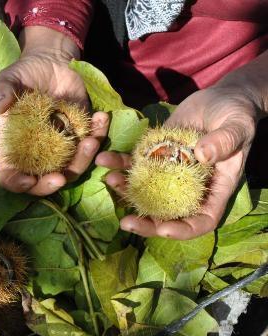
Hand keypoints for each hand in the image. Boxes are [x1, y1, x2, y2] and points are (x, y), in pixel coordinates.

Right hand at [0, 26, 108, 195]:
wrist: (53, 61)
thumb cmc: (25, 73)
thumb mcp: (8, 78)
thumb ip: (1, 90)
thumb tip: (1, 106)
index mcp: (15, 146)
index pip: (10, 175)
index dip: (17, 183)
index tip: (28, 180)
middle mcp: (38, 152)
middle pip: (42, 181)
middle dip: (51, 184)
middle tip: (61, 178)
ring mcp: (61, 146)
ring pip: (72, 168)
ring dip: (83, 160)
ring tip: (91, 139)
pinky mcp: (81, 134)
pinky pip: (92, 144)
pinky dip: (99, 135)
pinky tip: (101, 117)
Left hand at [96, 85, 261, 238]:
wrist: (218, 98)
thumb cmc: (236, 114)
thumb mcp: (238, 125)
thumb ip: (225, 141)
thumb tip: (202, 154)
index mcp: (215, 188)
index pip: (202, 220)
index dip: (183, 229)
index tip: (164, 230)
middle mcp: (189, 186)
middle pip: (168, 214)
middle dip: (146, 222)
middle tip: (126, 223)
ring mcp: (169, 173)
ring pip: (145, 192)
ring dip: (125, 191)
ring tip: (110, 181)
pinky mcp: (154, 156)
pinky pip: (134, 165)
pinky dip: (118, 164)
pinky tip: (104, 159)